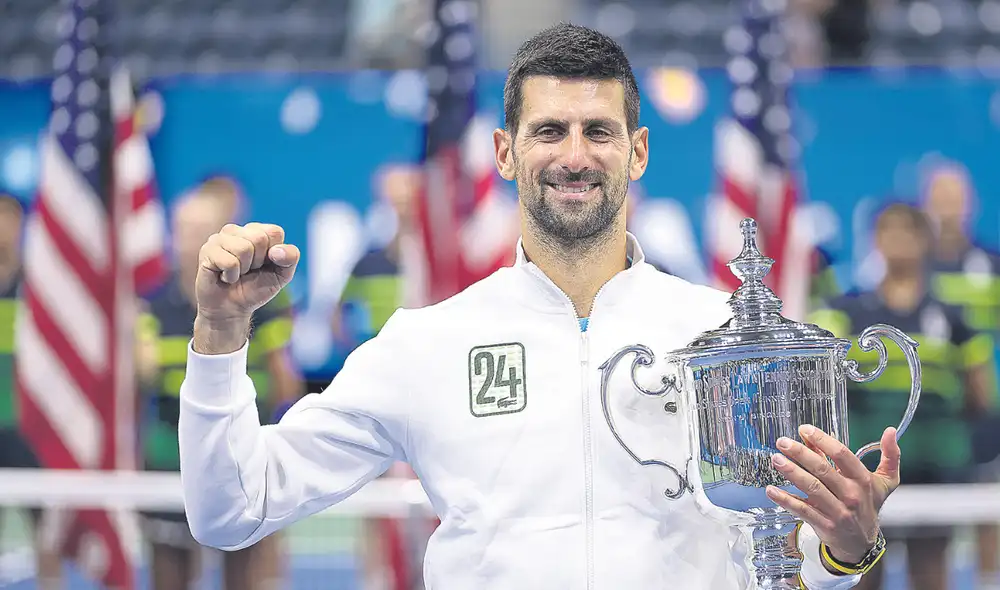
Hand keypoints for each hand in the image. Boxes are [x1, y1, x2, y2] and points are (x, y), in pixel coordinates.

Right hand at [193, 223, 299, 353]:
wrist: (232, 309)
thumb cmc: (256, 288)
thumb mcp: (282, 274)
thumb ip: (291, 257)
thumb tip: (276, 251)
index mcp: (256, 231)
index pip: (275, 232)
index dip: (275, 255)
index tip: (264, 265)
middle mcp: (236, 230)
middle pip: (259, 238)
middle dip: (258, 262)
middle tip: (248, 271)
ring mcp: (219, 238)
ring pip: (243, 249)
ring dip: (244, 269)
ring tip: (236, 273)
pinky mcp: (207, 251)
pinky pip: (229, 262)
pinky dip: (231, 276)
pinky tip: (224, 277)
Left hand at [766, 424, 899, 564]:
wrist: (862, 544)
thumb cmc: (869, 505)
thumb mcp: (886, 482)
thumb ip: (890, 455)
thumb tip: (890, 430)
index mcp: (863, 480)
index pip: (842, 455)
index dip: (822, 440)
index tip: (804, 429)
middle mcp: (851, 495)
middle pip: (822, 469)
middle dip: (800, 453)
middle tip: (782, 442)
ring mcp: (837, 511)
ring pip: (811, 488)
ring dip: (791, 472)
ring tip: (776, 459)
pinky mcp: (824, 524)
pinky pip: (802, 510)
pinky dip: (785, 500)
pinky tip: (771, 490)